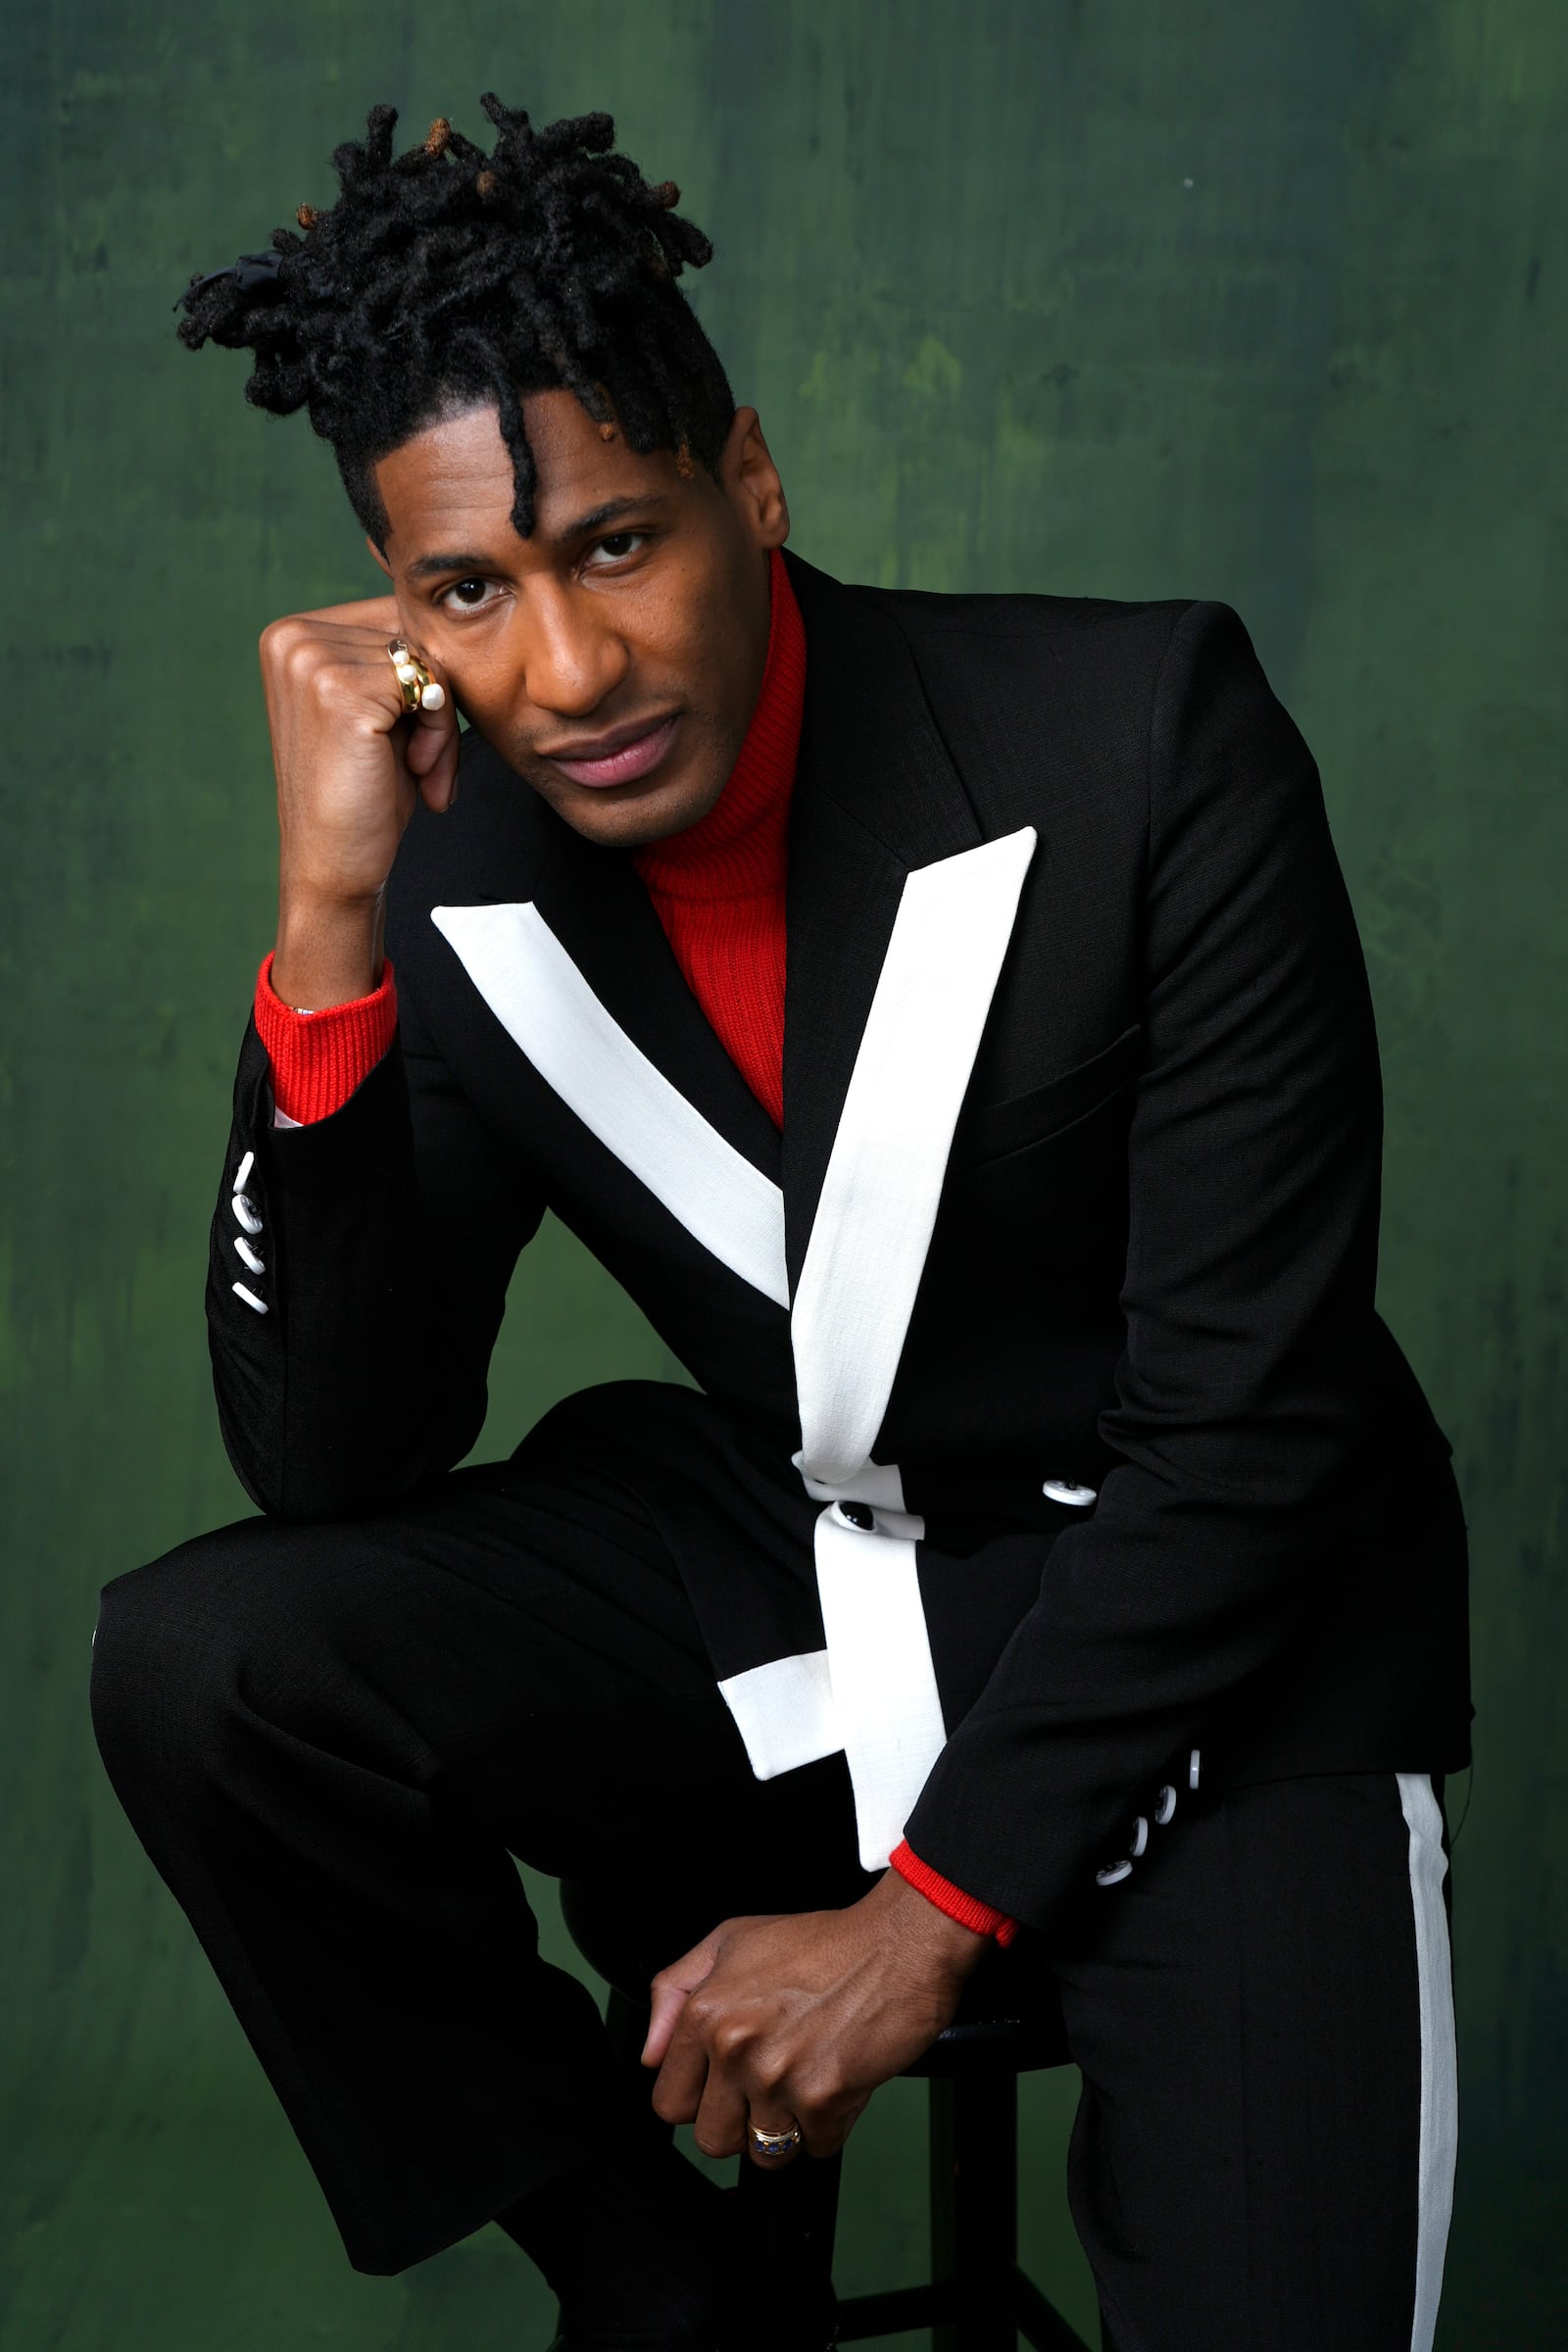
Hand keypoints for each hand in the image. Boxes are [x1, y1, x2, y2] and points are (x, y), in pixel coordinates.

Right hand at [258, 596, 459, 1005]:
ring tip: (418, 771)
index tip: (414, 739)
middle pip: (414, 634)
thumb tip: (444, 604)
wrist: (335, 865)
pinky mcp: (340, 692)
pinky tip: (417, 773)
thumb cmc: (364, 792)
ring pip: (428, 662)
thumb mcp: (379, 710)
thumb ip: (396, 657)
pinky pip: (432, 688)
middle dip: (437, 702)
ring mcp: (310, 661)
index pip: (395, 618)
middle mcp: (292, 638)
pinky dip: (442, 735)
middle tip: (424, 765)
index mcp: (292, 634)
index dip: (424, 679)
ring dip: (442, 724)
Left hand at [642, 1868, 989, 2163]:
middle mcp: (735, 2046)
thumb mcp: (732, 1940)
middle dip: (740, 2122)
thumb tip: (651, 2052)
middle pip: (712, 2140)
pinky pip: (814, 2148)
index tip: (721, 2088)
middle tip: (768, 2087)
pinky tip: (836, 2081)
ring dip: (785, 2130)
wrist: (897, 1945)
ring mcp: (779, 2077)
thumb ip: (675, 1990)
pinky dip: (829, 2126)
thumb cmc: (824, 1942)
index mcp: (706, 2011)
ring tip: (803, 2084)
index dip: (698, 2099)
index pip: (669, 2103)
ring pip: (763, 2154)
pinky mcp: (824, 2099)